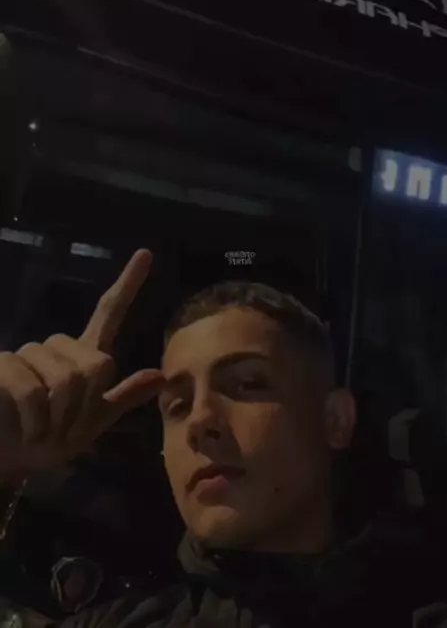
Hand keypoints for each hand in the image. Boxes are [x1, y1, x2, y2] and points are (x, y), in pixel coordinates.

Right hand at [0, 250, 163, 484]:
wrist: (5, 462)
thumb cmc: (45, 442)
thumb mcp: (90, 426)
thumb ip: (122, 399)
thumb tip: (160, 375)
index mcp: (82, 358)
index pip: (108, 315)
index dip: (128, 286)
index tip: (147, 253)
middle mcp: (54, 348)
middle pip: (93, 363)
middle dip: (84, 405)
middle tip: (62, 427)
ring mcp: (25, 355)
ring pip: (65, 377)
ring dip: (58, 416)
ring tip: (40, 429)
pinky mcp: (2, 366)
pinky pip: (32, 389)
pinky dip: (34, 419)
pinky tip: (25, 429)